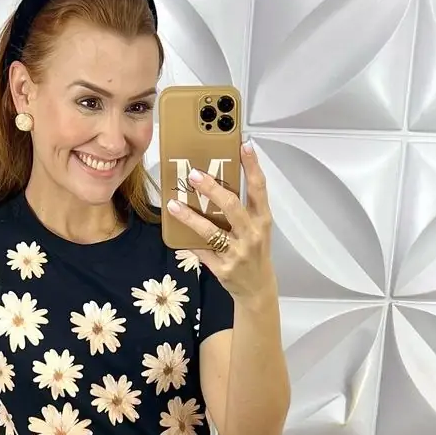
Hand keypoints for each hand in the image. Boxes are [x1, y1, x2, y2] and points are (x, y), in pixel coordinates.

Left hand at [167, 140, 273, 301]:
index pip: (259, 189)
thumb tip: (216, 183)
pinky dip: (188, 242)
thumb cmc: (255, 252)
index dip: (252, 166)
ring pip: (211, 231)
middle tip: (195, 174)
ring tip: (173, 205)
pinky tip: (175, 234)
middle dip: (212, 189)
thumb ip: (243, 209)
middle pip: (232, 207)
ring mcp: (237, 253)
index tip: (244, 145)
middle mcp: (252, 235)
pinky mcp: (223, 268)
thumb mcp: (257, 229)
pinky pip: (202, 252)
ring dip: (190, 217)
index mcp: (262, 220)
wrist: (257, 289)